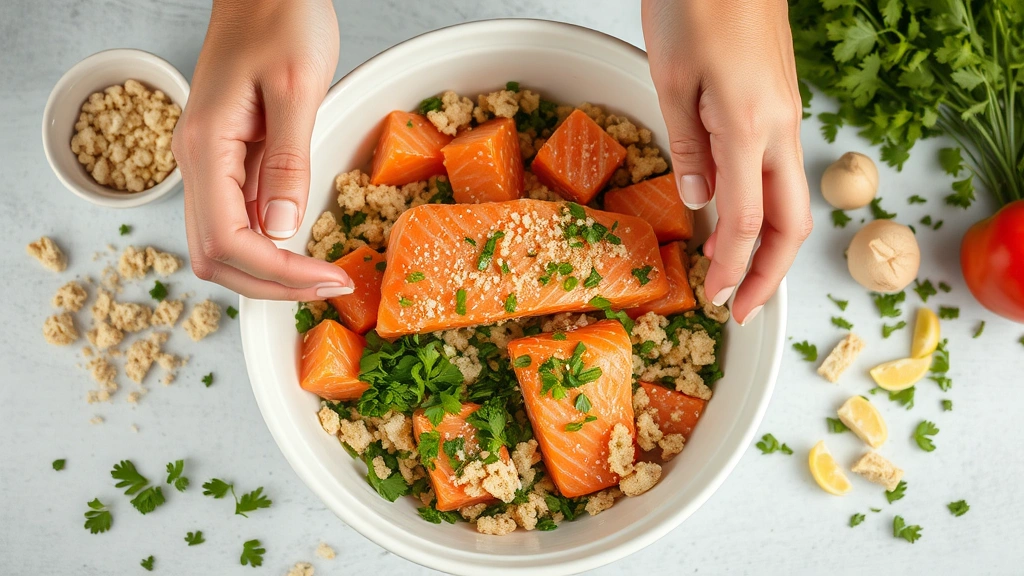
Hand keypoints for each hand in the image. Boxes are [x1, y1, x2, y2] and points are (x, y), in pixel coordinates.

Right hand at [173, 0, 353, 299]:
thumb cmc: (281, 18)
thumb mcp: (296, 88)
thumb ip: (286, 163)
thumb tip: (280, 232)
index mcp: (206, 147)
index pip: (228, 241)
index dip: (278, 274)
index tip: (328, 281)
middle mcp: (197, 162)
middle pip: (217, 256)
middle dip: (272, 285)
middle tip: (330, 287)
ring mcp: (210, 162)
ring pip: (225, 243)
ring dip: (270, 270)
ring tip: (323, 274)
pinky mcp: (229, 157)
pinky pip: (240, 216)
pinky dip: (271, 243)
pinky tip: (307, 244)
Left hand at [642, 0, 812, 324]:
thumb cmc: (698, 4)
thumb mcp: (673, 80)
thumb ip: (688, 148)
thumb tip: (699, 202)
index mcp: (750, 127)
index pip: (750, 223)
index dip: (733, 269)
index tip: (715, 300)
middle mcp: (780, 128)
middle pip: (790, 222)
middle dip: (769, 275)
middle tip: (739, 308)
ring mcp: (787, 116)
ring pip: (792, 199)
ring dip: (770, 245)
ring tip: (738, 275)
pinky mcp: (781, 105)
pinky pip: (779, 170)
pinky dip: (764, 207)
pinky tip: (736, 220)